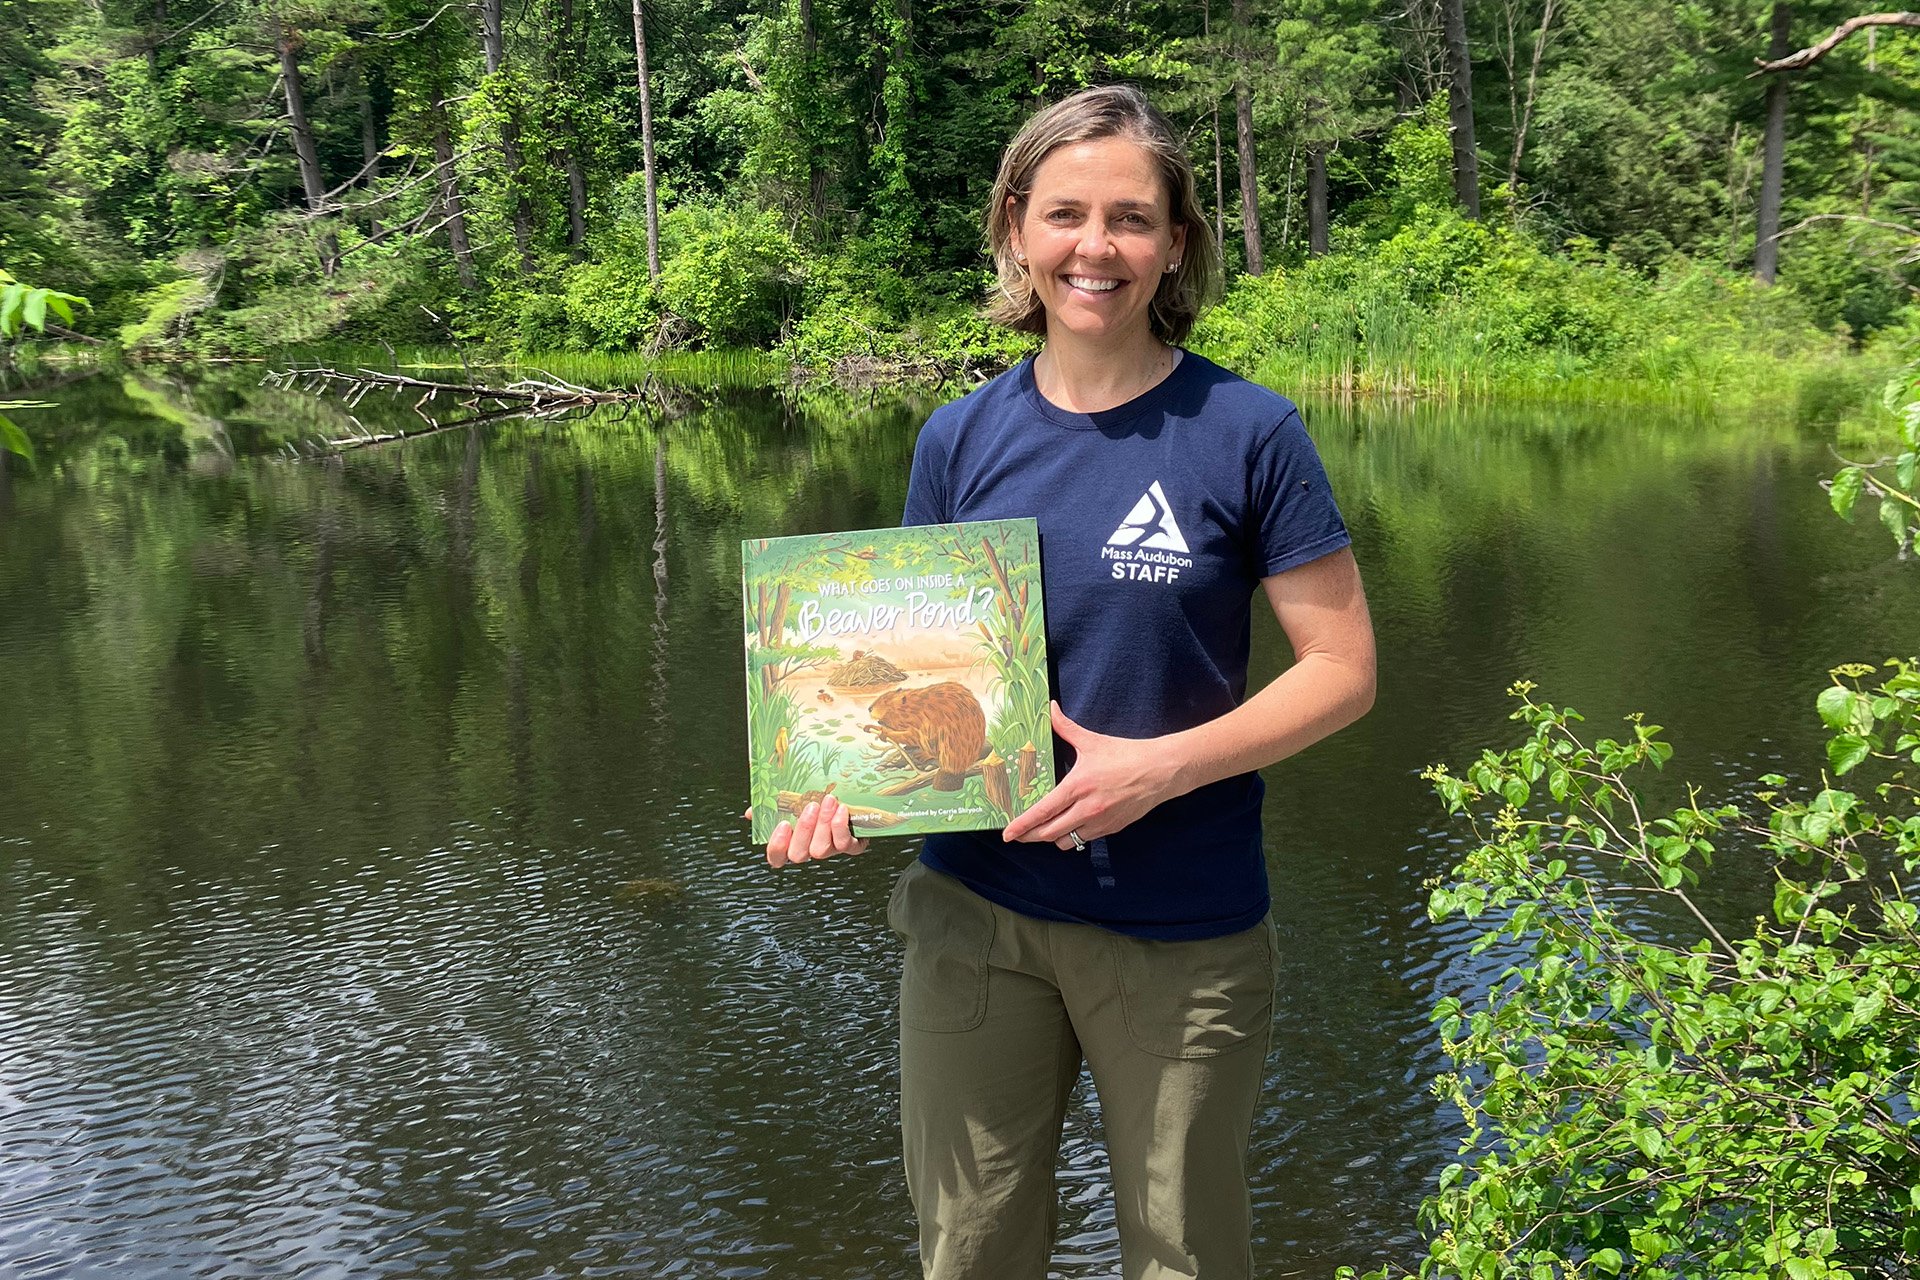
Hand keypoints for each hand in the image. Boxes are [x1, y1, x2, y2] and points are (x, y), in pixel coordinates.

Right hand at [760, 794, 871, 867]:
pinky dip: (841, 827)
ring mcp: (830, 850)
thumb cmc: (818, 799)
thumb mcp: (792, 799)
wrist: (852, 797)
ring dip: (824, 824)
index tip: (783, 825)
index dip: (777, 846)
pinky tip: (841, 809)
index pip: (776, 857)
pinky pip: (845, 845)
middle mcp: (810, 849)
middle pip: (798, 855)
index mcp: (793, 841)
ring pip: (821, 850)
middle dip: (803, 830)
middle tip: (811, 806)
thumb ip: (771, 806)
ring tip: (829, 800)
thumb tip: (751, 812)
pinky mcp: (851, 846)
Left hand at [1002, 702, 1181, 849]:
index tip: (1007, 834)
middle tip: (1018, 835)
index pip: (1042, 812)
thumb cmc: (1126, 754)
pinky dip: (1072, 836)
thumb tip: (1050, 709)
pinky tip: (1069, 825)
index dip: (1022, 825)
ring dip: (1051, 838)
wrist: (1161, 771)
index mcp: (1077, 786)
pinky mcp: (1111, 829)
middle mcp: (1086, 809)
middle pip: (1048, 833)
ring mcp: (1099, 822)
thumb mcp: (1092, 741)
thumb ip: (1066, 728)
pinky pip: (1083, 840)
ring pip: (1065, 841)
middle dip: (1029, 837)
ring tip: (1044, 828)